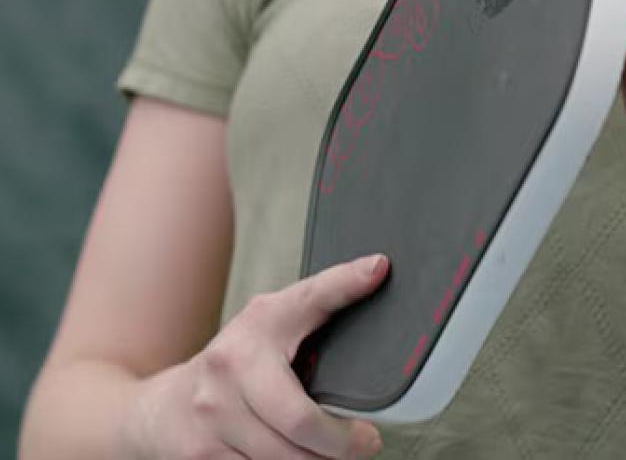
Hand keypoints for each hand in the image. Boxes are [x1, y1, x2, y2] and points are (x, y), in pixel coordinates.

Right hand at [123, 255, 388, 459]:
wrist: (162, 409)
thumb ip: (323, 303)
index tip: (377, 270)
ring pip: (284, 457)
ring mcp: (212, 412)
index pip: (310, 298)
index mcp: (259, 322)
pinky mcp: (199, 453)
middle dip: (340, 442)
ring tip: (330, 452)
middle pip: (300, 420)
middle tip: (365, 443)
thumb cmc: (235, 365)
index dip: (346, 284)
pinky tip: (295, 457)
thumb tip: (377, 270)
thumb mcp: (274, 325)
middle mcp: (231, 364)